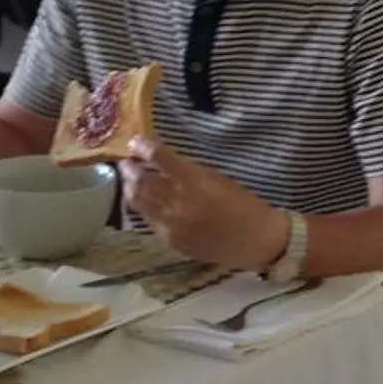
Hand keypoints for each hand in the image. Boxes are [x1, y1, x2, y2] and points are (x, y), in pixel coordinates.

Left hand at [120, 136, 284, 270]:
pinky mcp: (170, 242)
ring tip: (130, 179)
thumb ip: (185, 169)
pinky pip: (149, 220)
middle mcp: (177, 204)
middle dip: (129, 169)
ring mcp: (171, 226)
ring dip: (130, 188)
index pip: (158, 158)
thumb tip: (159, 160)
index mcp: (193, 183)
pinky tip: (146, 201)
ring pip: (138, 203)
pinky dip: (144, 207)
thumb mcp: (215, 178)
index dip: (143, 147)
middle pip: (140, 182)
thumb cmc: (242, 204)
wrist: (256, 241)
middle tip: (127, 161)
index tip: (136, 141)